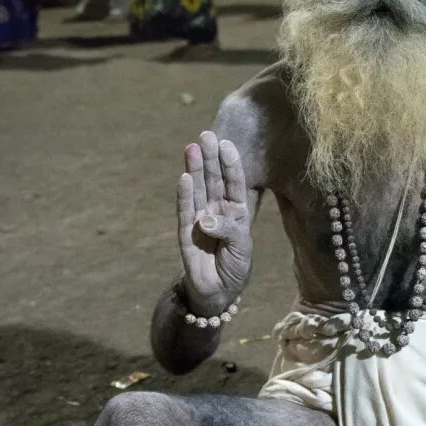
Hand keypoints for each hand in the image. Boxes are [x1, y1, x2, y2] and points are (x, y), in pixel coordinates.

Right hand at [177, 132, 252, 315]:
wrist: (218, 291)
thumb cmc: (235, 266)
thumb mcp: (241, 248)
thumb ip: (228, 231)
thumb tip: (204, 221)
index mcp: (237, 212)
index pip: (235, 184)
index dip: (231, 164)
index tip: (226, 144)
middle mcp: (218, 210)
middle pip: (214, 180)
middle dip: (210, 158)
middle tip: (206, 134)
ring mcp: (200, 218)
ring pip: (198, 189)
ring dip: (195, 169)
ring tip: (192, 147)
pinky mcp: (185, 232)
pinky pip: (184, 210)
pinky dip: (184, 195)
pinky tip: (183, 177)